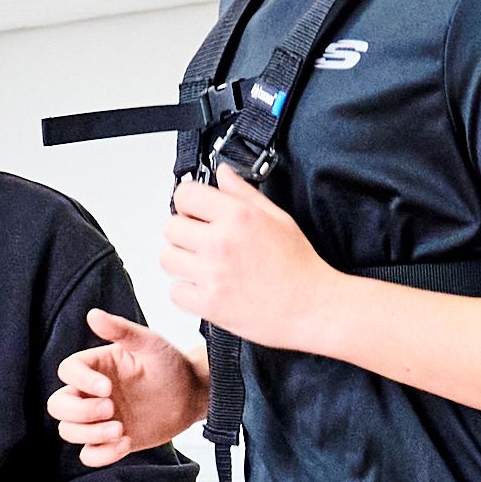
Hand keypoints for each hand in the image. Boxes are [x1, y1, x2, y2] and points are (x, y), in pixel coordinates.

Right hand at [51, 308, 204, 464]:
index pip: (67, 371)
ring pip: (68, 431)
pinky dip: (101, 454)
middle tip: (111, 409)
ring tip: (120, 430)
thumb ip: (121, 330)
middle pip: (58, 405)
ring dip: (89, 433)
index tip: (108, 387)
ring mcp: (98, 419)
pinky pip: (88, 455)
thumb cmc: (171, 365)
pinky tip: (125, 443)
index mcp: (96, 366)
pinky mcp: (109, 441)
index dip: (80, 381)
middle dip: (79, 411)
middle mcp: (91, 392)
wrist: (192, 397)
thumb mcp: (149, 344)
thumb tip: (92, 314)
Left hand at [160, 162, 333, 350]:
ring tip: (203, 266)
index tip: (195, 213)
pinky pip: (175, 292)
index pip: (185, 195)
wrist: (313, 307)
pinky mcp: (209, 303)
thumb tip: (222, 174)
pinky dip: (187, 292)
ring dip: (181, 261)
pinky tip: (207, 288)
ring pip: (167, 259)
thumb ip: (244, 193)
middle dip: (183, 233)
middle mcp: (221, 242)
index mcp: (238, 216)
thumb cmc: (300, 266)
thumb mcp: (278, 218)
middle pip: (170, 227)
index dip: (187, 203)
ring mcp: (212, 274)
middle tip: (200, 242)